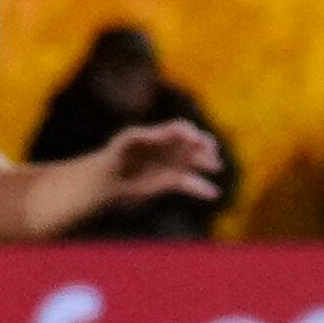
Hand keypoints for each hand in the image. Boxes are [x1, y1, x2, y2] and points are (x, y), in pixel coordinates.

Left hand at [93, 119, 223, 212]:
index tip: (195, 140)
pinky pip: (190, 183)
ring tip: (215, 166)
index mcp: (161, 134)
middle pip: (194, 144)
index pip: (182, 129)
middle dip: (204, 145)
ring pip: (195, 163)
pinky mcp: (170, 182)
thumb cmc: (116, 155)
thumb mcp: (129, 141)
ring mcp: (171, 164)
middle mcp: (170, 148)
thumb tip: (166, 133)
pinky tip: (213, 193)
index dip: (190, 133)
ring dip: (207, 163)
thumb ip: (147, 135)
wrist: (108, 179)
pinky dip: (201, 188)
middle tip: (212, 151)